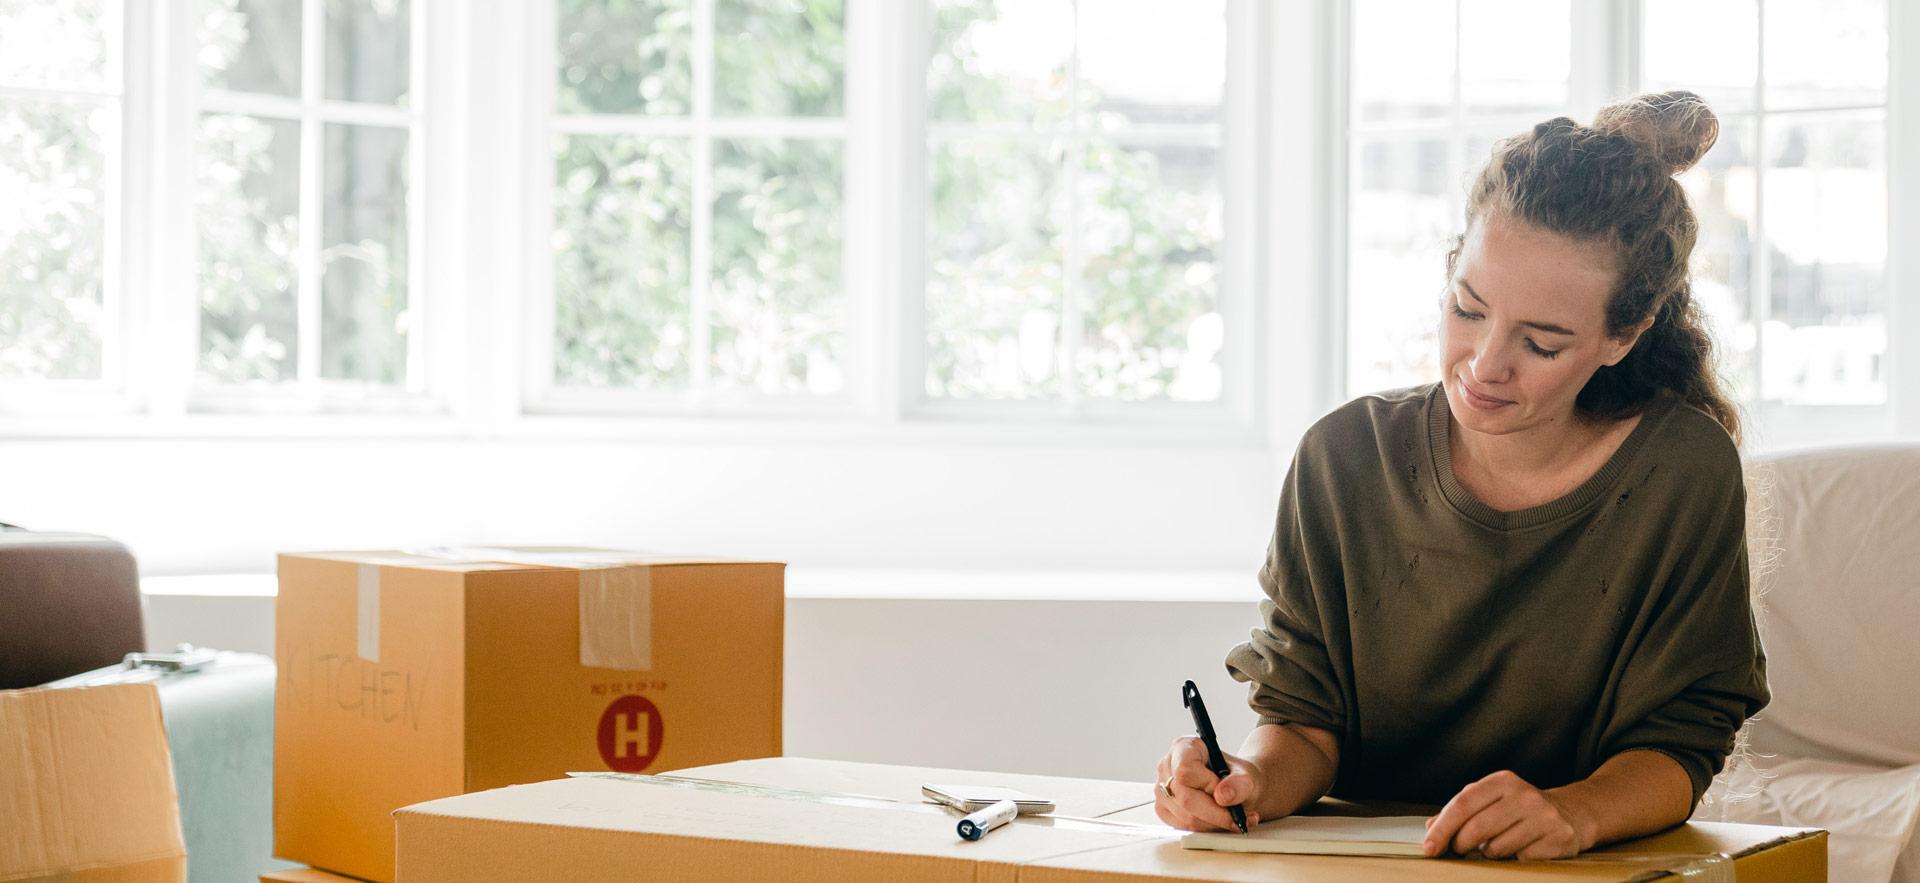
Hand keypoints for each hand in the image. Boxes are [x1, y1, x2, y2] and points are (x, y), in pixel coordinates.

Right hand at [1153, 736, 1264, 831]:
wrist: (1235, 787)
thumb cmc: (1237, 776)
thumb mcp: (1247, 775)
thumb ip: (1239, 783)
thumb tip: (1223, 796)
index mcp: (1183, 747)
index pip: (1185, 770)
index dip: (1207, 785)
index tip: (1225, 792)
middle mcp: (1167, 766)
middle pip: (1184, 797)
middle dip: (1216, 813)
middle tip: (1238, 817)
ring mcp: (1162, 789)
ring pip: (1186, 816)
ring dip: (1214, 823)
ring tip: (1235, 818)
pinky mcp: (1164, 810)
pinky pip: (1184, 827)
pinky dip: (1207, 828)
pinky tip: (1220, 821)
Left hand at [1422, 770, 1594, 859]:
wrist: (1572, 814)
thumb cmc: (1520, 809)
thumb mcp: (1492, 800)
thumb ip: (1461, 811)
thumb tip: (1430, 827)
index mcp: (1503, 781)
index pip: (1463, 804)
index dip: (1442, 828)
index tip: (1430, 848)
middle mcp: (1525, 795)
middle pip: (1477, 828)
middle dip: (1460, 844)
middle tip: (1459, 850)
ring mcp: (1544, 817)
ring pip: (1496, 848)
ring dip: (1488, 853)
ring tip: (1497, 844)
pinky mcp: (1558, 839)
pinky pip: (1520, 859)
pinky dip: (1513, 859)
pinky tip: (1522, 848)